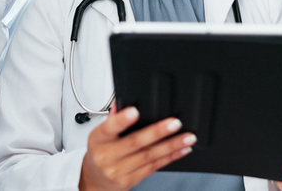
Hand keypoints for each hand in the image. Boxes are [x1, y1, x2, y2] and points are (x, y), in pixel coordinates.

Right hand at [79, 106, 195, 190]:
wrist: (95, 180)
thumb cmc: (100, 152)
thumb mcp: (101, 134)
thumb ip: (113, 118)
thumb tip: (122, 101)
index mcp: (99, 139)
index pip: (109, 128)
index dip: (122, 120)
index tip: (134, 111)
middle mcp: (108, 156)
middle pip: (135, 142)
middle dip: (158, 132)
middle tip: (175, 123)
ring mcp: (120, 170)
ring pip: (149, 156)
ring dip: (171, 146)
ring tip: (186, 137)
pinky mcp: (131, 180)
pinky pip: (154, 167)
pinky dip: (170, 157)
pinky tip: (181, 150)